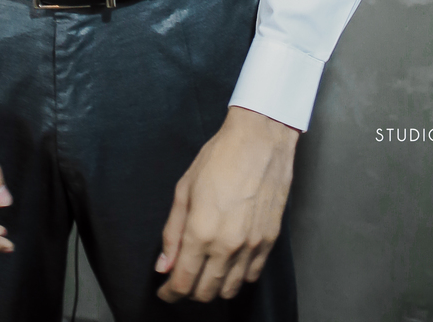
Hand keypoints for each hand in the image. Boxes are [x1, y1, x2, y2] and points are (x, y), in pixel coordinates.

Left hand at [155, 106, 297, 302]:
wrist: (260, 140)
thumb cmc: (219, 158)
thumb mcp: (184, 189)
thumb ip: (172, 232)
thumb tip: (163, 265)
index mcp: (201, 232)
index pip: (183, 282)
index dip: (170, 292)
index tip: (164, 290)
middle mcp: (227, 246)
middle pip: (205, 292)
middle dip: (188, 291)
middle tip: (181, 278)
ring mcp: (251, 246)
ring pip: (230, 289)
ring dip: (213, 287)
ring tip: (204, 272)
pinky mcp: (269, 242)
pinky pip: (251, 276)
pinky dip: (237, 277)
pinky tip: (228, 264)